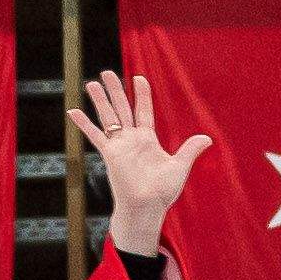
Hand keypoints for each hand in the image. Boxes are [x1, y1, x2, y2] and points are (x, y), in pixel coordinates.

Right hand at [73, 69, 200, 261]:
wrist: (147, 207)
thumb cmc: (162, 191)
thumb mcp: (179, 166)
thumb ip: (189, 150)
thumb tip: (208, 139)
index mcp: (147, 140)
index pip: (143, 110)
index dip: (142, 94)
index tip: (138, 78)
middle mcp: (131, 139)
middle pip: (122, 108)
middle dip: (116, 90)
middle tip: (107, 72)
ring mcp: (119, 145)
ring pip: (108, 116)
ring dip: (100, 100)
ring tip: (92, 83)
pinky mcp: (110, 154)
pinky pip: (95, 135)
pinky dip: (83, 124)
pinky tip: (72, 111)